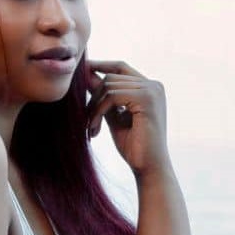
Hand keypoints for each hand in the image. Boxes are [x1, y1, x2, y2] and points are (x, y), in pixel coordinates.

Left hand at [86, 60, 169, 176]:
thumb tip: (87, 76)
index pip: (120, 68)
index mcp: (149, 88)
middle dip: (93, 97)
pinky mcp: (146, 99)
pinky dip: (98, 111)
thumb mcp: (115, 117)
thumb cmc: (134, 146)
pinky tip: (95, 129)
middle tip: (86, 122)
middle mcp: (153, 86)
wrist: (149, 169)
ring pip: (108, 86)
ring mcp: (152, 91)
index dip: (99, 66)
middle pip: (110, 77)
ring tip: (91, 128)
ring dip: (94, 108)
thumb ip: (105, 97)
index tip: (81, 72)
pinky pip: (111, 96)